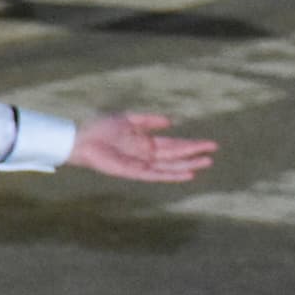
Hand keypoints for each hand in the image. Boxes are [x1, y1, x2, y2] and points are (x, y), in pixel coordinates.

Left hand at [65, 108, 216, 184]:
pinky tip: (186, 173)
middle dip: (194, 155)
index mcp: (145, 142)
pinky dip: (171, 175)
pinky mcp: (133, 172)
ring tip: (206, 163)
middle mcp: (145, 155)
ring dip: (187, 165)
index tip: (210, 144)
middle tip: (213, 153)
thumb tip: (170, 121)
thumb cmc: (99, 128)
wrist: (81, 138)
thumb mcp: (128, 119)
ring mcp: (140, 164)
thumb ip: (148, 120)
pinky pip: (155, 174)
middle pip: (175, 156)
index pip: (174, 145)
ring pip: (169, 167)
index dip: (191, 145)